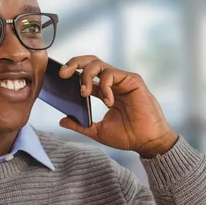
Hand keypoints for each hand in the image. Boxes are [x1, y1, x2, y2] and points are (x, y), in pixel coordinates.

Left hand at [58, 55, 178, 156]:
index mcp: (105, 92)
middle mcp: (113, 83)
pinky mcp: (132, 80)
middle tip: (63, 74)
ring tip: (84, 93)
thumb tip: (61, 121)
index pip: (86, 76)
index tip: (58, 79)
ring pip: (98, 64)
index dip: (71, 74)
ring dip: (86, 77)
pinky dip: (104, 86)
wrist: (147, 142)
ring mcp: (123, 80)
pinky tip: (108, 101)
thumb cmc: (127, 136)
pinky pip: (111, 74)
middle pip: (91, 62)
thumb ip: (80, 125)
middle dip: (74, 63)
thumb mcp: (97, 131)